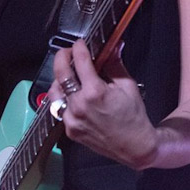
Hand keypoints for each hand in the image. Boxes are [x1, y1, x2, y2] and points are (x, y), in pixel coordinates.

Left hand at [49, 40, 159, 168]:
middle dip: (62, 57)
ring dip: (59, 79)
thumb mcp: (128, 86)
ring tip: (68, 75)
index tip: (80, 43)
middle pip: (60, 73)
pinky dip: (65, 99)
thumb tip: (113, 46)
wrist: (134, 146)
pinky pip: (60, 109)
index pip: (80, 61)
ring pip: (55, 92)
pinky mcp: (70, 130)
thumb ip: (115, 64)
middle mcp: (79, 105)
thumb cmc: (134, 116)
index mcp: (95, 92)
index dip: (79, 48)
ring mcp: (72, 119)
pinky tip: (74, 96)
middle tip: (67, 52)